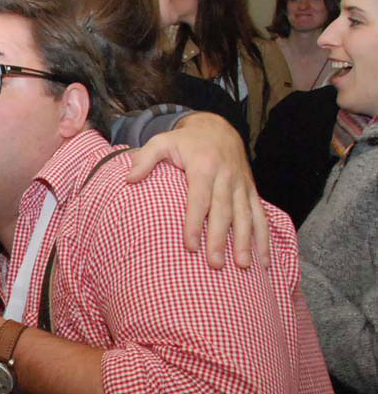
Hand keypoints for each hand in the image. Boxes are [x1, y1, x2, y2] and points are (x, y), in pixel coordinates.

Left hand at [125, 112, 269, 268]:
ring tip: (243, 265)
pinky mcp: (252, 191)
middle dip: (220, 239)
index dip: (195, 223)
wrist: (217, 128)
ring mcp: (242, 184)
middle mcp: (226, 176)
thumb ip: (145, 159)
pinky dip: (264, 237)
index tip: (190, 246)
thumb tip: (128, 179)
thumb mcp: (162, 141)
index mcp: (204, 166)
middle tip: (215, 264)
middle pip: (224, 212)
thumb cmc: (185, 141)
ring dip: (246, 242)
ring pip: (246, 216)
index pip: (199, 199)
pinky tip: (264, 259)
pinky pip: (261, 215)